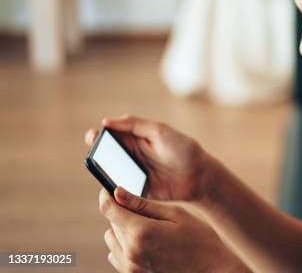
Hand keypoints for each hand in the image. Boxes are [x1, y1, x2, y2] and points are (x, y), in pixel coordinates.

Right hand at [85, 115, 210, 201]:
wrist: (199, 176)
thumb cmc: (183, 149)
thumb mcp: (160, 132)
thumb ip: (135, 125)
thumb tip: (106, 121)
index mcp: (136, 138)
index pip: (111, 134)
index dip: (99, 135)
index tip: (93, 136)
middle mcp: (132, 154)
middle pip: (106, 154)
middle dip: (97, 154)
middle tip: (95, 154)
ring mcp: (134, 173)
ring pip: (110, 172)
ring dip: (104, 173)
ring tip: (103, 171)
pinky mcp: (138, 190)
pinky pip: (120, 190)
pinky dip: (114, 190)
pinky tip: (112, 189)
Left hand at [99, 187, 248, 272]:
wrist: (211, 271)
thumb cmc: (199, 240)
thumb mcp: (176, 215)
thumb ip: (143, 204)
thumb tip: (118, 192)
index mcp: (141, 233)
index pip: (109, 209)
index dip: (107, 196)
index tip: (110, 190)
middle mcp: (131, 253)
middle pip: (112, 223)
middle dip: (124, 212)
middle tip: (148, 212)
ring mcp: (131, 268)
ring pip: (112, 239)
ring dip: (123, 230)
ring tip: (149, 229)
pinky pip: (116, 256)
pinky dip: (125, 246)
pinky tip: (146, 244)